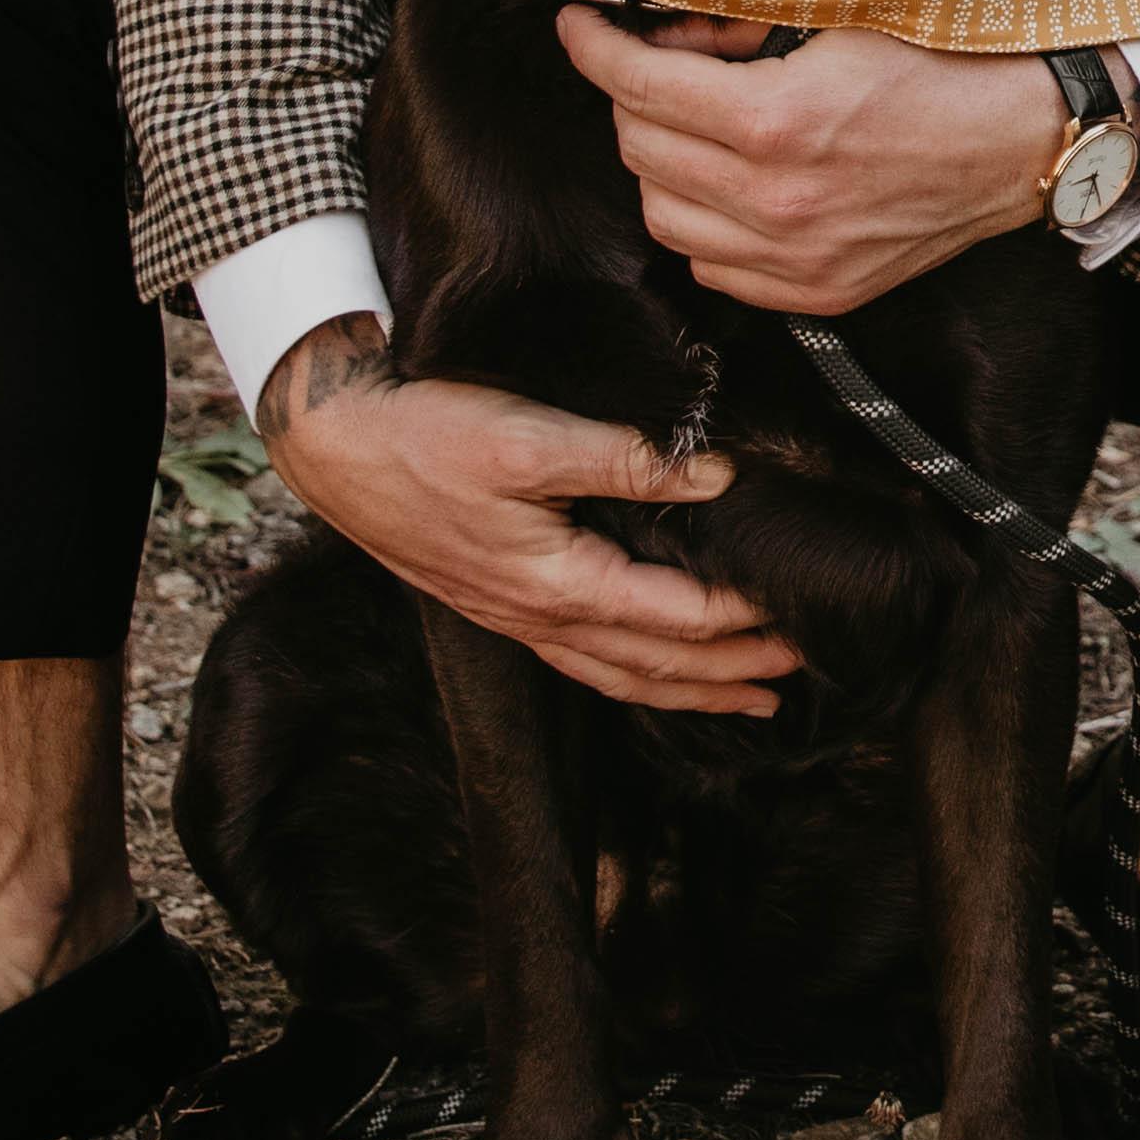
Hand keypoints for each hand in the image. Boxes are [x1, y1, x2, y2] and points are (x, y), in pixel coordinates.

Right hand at [253, 316, 797, 714]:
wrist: (335, 446)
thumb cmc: (426, 436)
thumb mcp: (526, 439)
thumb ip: (626, 462)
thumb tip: (716, 478)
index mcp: (556, 585)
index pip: (676, 617)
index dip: (743, 620)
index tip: (801, 612)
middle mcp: (540, 618)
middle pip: (657, 666)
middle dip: (734, 676)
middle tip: (805, 670)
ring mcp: (518, 620)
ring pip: (621, 676)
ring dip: (691, 693)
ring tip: (753, 703)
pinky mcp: (502, 605)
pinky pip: (585, 663)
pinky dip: (636, 677)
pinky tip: (657, 674)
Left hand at [563, 8, 1059, 311]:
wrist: (1025, 140)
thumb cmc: (941, 66)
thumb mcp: (835, 18)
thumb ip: (738, 29)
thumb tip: (668, 36)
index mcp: (775, 121)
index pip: (638, 85)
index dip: (594, 49)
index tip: (579, 28)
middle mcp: (775, 201)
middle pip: (638, 150)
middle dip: (632, 99)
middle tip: (662, 65)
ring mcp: (794, 258)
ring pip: (662, 217)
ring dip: (661, 166)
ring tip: (696, 130)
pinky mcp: (816, 292)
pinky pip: (712, 265)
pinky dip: (704, 223)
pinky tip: (733, 185)